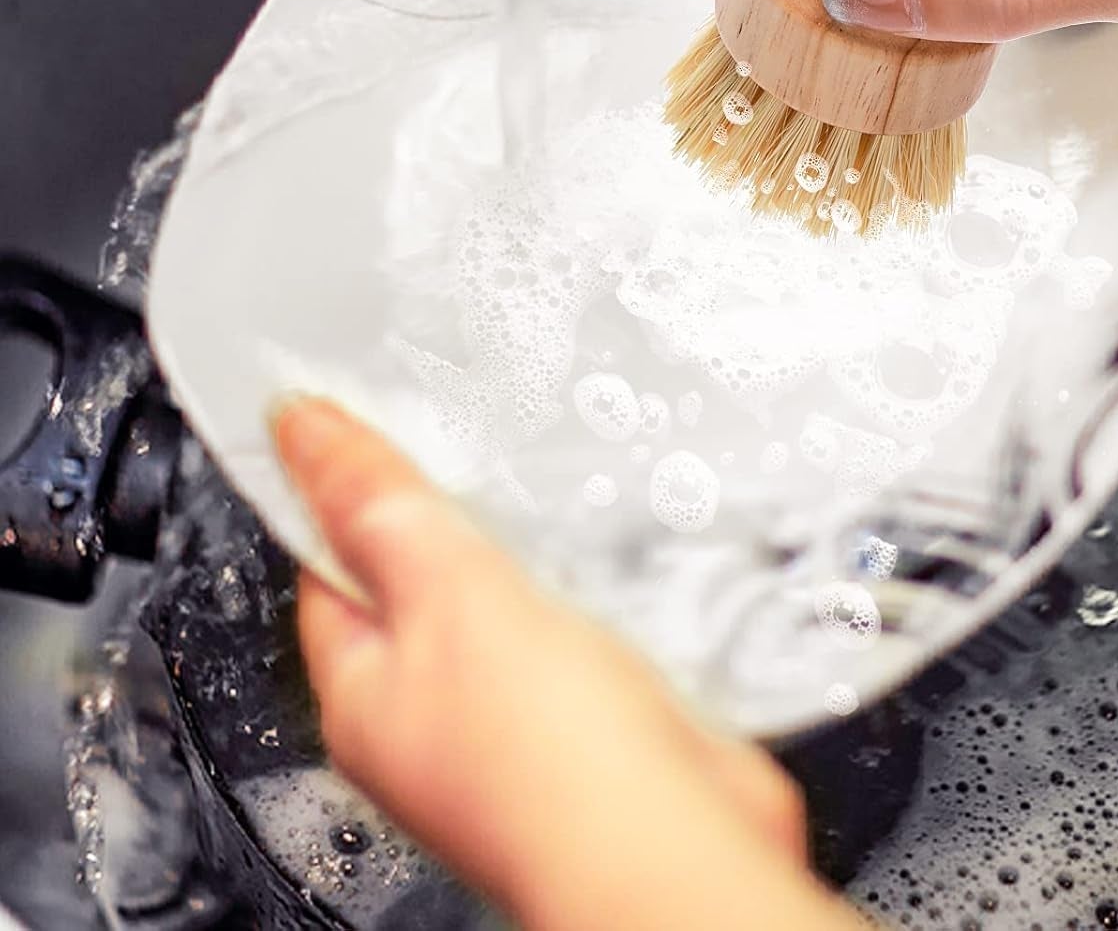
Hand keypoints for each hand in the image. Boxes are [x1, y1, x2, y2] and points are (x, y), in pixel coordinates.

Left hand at [273, 399, 866, 930]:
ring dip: (539, 552)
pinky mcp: (599, 715)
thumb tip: (300, 431)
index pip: (329, 568)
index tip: (370, 422)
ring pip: (516, 600)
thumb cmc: (545, 763)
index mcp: (369, 695)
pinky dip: (602, 586)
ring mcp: (521, 719)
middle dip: (458, 515)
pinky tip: (623, 555)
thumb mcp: (446, 595)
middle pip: (428, 581)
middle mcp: (438, 715)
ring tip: (558, 489)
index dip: (344, 492)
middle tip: (479, 445)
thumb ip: (379, 508)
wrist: (671, 842)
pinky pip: (588, 625)